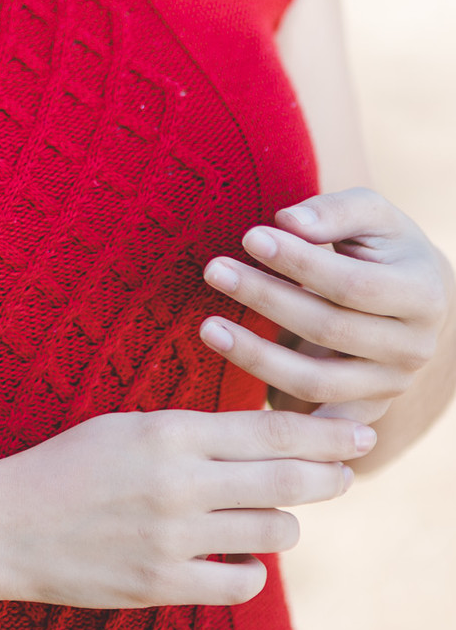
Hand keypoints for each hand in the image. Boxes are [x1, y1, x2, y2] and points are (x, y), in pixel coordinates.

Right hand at [0, 408, 370, 609]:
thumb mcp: (129, 427)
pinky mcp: (163, 585)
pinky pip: (242, 583)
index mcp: (168, 433)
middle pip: (284, 482)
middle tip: (347, 473)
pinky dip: (252, 570)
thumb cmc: (69, 466)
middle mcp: (177, 484)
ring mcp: (172, 539)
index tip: (356, 434)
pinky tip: (241, 558)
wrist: (7, 525)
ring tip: (274, 517)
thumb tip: (262, 438)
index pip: (266, 430)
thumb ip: (192, 433)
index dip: (321, 434)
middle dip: (328, 476)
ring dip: (284, 525)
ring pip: (271, 533)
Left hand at [200, 188, 453, 424]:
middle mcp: (414, 349)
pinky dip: (274, 411)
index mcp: (422, 295)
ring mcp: (390, 386)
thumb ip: (334, 212)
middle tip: (213, 270)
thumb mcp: (372, 213)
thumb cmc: (383, 243)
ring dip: (256, 356)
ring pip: (316, 381)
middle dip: (267, 299)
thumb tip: (287, 222)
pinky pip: (312, 418)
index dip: (299, 262)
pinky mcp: (364, 410)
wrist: (413, 295)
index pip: (352, 285)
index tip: (248, 236)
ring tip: (207, 326)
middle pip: (329, 330)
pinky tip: (231, 392)